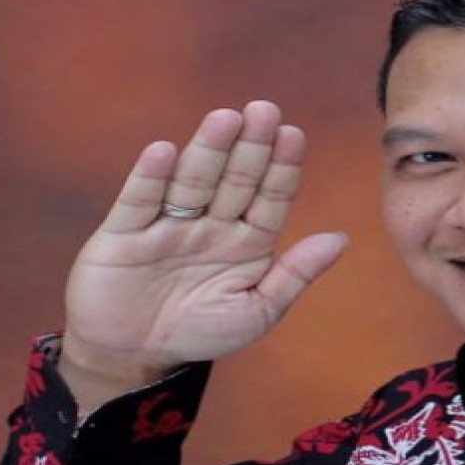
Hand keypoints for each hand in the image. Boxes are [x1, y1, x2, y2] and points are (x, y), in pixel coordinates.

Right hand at [58, 101, 347, 409]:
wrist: (135, 354)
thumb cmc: (201, 331)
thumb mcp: (258, 311)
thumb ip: (296, 274)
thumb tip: (340, 239)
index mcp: (247, 241)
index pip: (269, 198)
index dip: (281, 167)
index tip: (293, 135)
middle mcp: (211, 225)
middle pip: (234, 180)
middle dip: (250, 147)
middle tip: (265, 110)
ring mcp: (168, 225)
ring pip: (192, 182)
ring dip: (208, 151)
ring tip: (225, 119)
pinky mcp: (124, 234)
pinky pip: (139, 202)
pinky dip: (150, 178)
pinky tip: (164, 152)